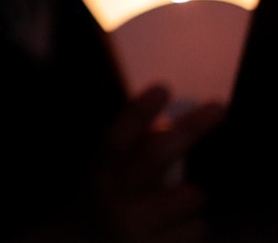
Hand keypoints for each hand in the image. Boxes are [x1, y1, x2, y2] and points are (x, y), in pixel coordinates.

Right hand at [90, 85, 225, 242]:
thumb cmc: (99, 207)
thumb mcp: (102, 177)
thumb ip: (127, 154)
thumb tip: (166, 121)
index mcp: (99, 176)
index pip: (116, 140)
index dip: (137, 114)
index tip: (162, 88)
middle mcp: (116, 202)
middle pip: (155, 158)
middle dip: (188, 130)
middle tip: (217, 107)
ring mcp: (138, 231)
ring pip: (190, 198)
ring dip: (191, 194)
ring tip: (175, 202)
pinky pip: (197, 230)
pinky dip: (191, 224)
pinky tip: (173, 226)